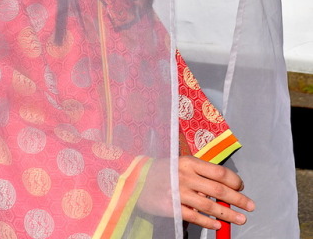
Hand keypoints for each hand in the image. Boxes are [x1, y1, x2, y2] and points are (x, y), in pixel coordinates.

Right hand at [138, 156, 254, 230]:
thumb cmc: (163, 171)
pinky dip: (209, 222)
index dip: (235, 181)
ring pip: (210, 206)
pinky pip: (196, 217)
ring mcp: (179, 192)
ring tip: (241, 219)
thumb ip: (200, 174)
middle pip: (219, 190)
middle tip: (251, 206)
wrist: (136, 179)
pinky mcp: (173, 207)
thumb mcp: (181, 164)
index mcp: (189, 162)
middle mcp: (186, 176)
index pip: (219, 172)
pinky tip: (218, 225)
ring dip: (229, 214)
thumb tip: (223, 188)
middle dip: (239, 199)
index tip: (241, 187)